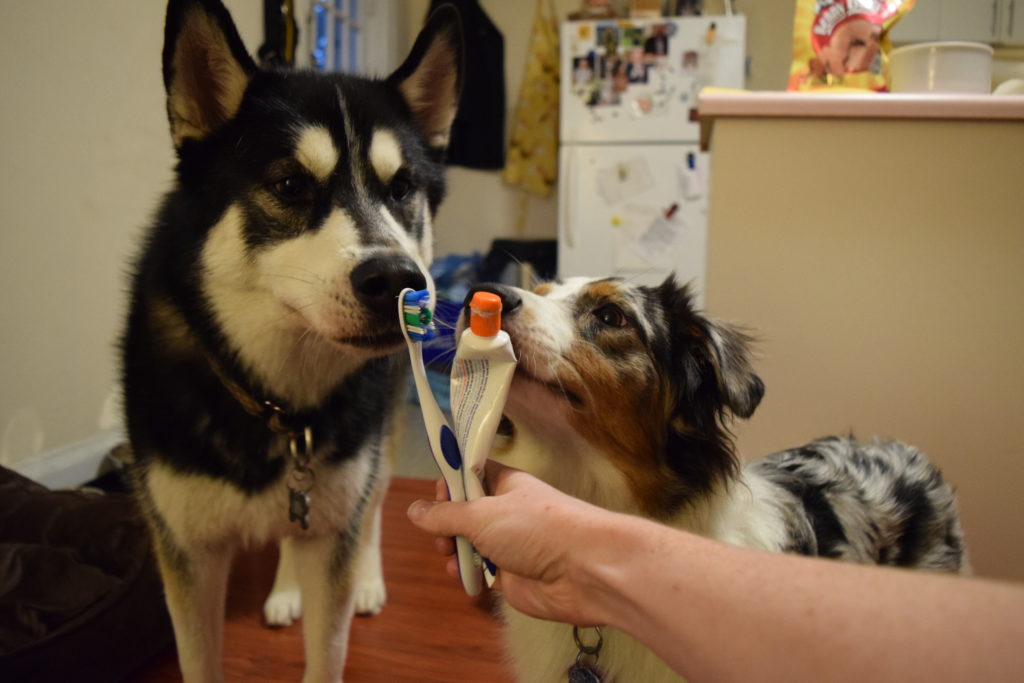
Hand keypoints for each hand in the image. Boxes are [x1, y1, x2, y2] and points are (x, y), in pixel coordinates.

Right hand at [407, 460, 612, 625]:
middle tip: (442, 532)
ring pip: (469, 544)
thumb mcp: (481, 514)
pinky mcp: (512, 576)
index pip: (471, 473)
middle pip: (465, 512)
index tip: (438, 493)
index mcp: (505, 484)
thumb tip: (414, 510)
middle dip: (446, 522)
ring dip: (453, 550)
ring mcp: (510, 544)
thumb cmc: (537, 529)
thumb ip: (445, 515)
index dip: (450, 481)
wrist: (585, 571)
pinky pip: (480, 571)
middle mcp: (507, 512)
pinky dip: (467, 573)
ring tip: (449, 554)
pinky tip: (461, 575)